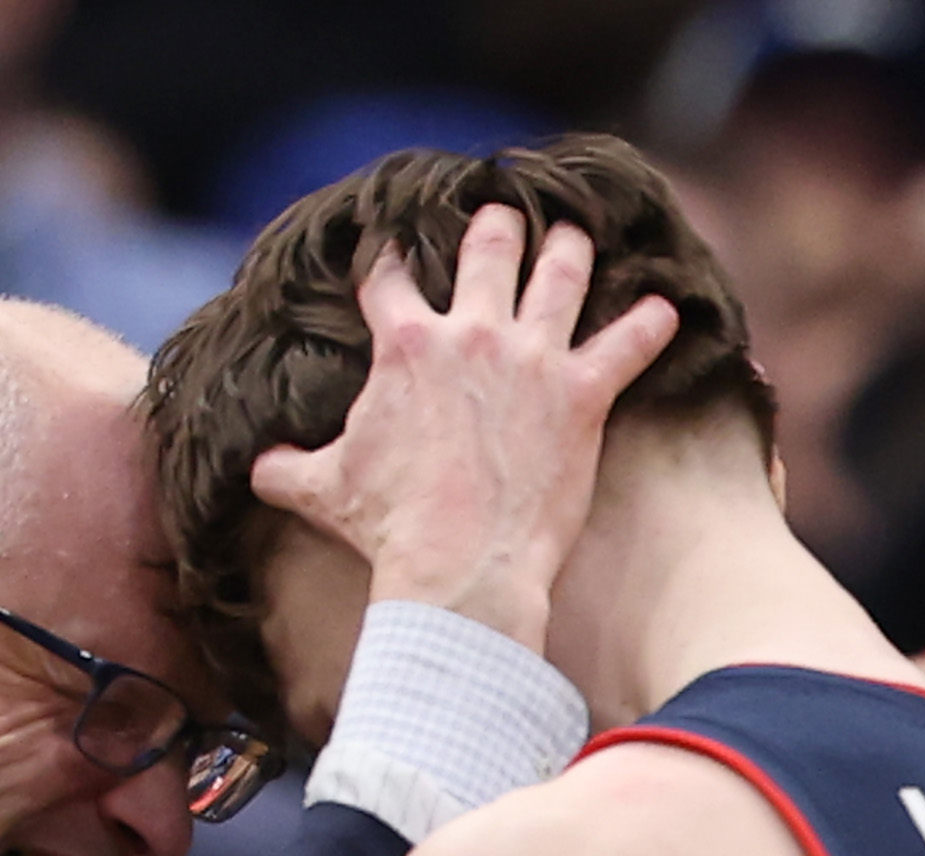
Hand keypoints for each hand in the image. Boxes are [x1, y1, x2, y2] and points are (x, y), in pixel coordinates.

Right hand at [251, 207, 681, 653]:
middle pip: (488, 250)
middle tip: (501, 217)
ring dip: (571, 251)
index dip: (392, 258)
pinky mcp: (583, 395)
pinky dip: (650, 326)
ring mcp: (532, 359)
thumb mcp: (320, 491)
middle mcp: (472, 334)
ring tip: (577, 240)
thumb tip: (255, 466)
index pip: (391, 276)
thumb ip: (284, 467)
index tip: (397, 249)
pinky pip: (628, 345)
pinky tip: (668, 309)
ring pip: (562, 275)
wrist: (458, 569)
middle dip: (495, 227)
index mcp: (405, 345)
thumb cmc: (388, 529)